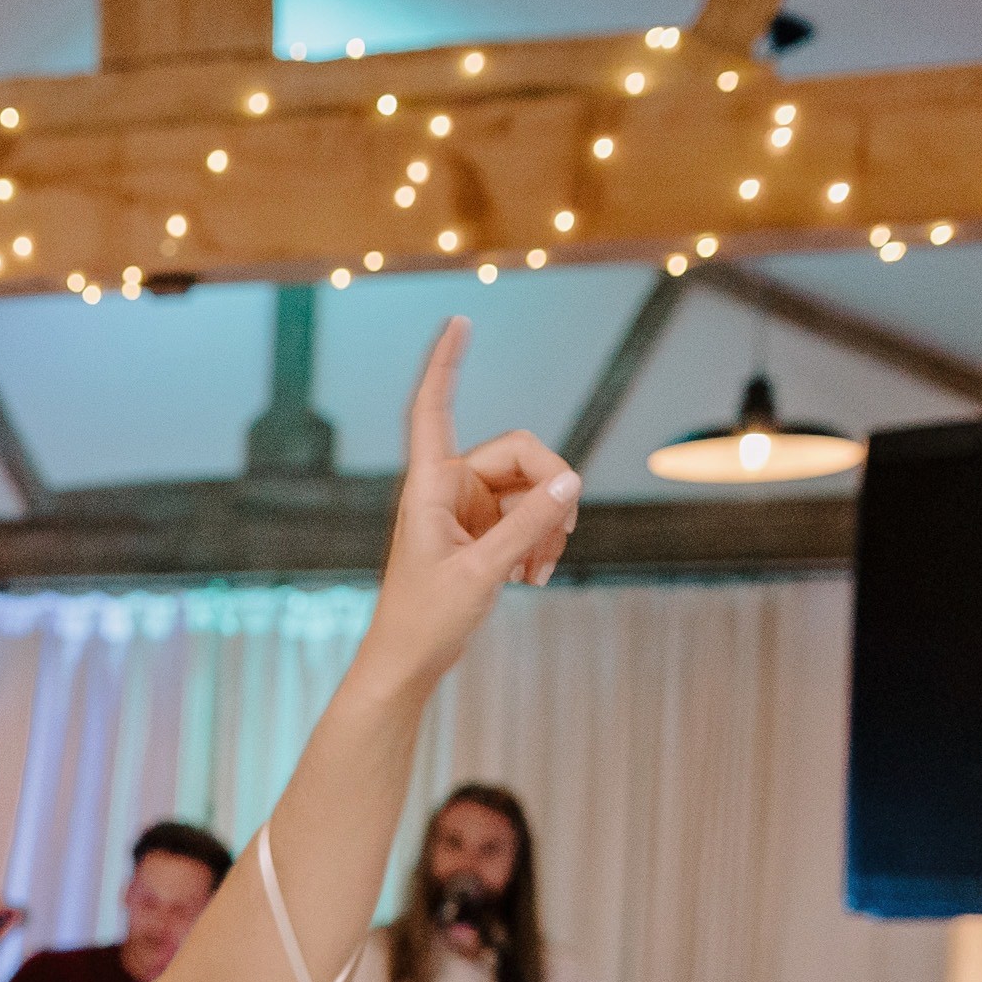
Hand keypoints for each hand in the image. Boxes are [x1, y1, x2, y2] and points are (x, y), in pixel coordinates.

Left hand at [365, 318, 580, 689]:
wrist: (410, 660)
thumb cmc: (426, 618)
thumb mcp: (482, 572)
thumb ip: (528, 527)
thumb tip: (572, 483)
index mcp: (430, 484)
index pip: (434, 408)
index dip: (445, 363)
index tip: (458, 321)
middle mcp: (449, 485)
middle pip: (523, 454)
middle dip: (550, 493)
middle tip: (561, 538)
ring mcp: (469, 506)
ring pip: (534, 488)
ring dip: (548, 526)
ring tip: (537, 571)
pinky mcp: (484, 529)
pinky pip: (530, 515)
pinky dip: (541, 541)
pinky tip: (534, 576)